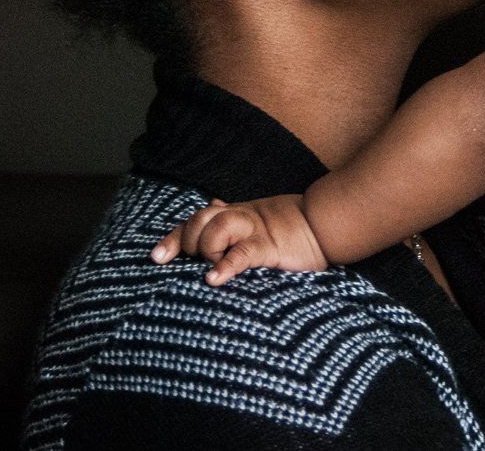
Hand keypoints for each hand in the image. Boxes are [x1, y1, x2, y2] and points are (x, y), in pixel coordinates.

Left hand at [150, 194, 328, 283]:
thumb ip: (236, 215)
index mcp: (236, 214)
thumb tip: (213, 205)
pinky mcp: (270, 246)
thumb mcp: (260, 219)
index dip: (173, 237)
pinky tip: (214, 279)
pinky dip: (225, 265)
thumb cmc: (294, 227)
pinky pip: (242, 253)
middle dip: (187, 242)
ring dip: (206, 248)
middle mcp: (241, 218)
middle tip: (194, 261)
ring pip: (216, 227)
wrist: (327, 222)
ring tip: (210, 267)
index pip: (196, 220)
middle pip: (200, 219)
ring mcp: (255, 230)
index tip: (157, 257)